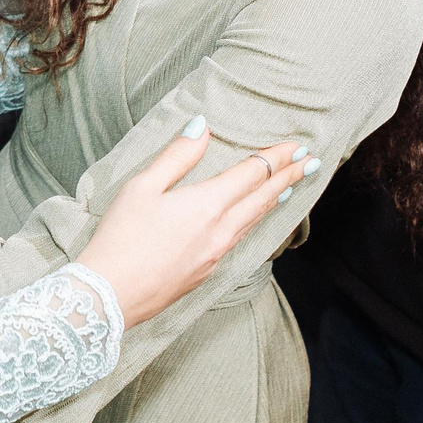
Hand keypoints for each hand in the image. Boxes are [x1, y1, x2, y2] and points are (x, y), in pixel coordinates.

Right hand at [75, 126, 314, 324]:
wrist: (110, 296)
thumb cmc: (120, 238)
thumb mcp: (141, 187)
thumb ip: (177, 156)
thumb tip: (202, 126)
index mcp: (207, 204)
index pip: (252, 173)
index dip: (277, 156)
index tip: (298, 144)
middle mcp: (220, 231)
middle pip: (263, 198)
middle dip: (288, 177)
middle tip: (311, 162)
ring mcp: (216, 255)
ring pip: (254, 221)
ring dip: (275, 200)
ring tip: (290, 188)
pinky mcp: (207, 272)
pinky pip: (241, 240)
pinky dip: (255, 222)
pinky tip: (252, 220)